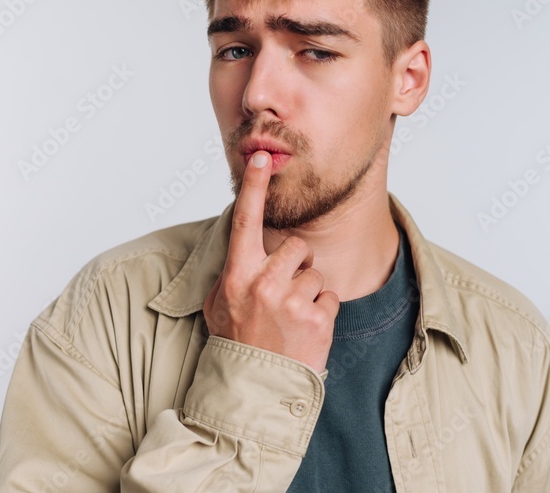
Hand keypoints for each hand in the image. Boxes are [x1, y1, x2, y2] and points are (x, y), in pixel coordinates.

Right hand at [202, 151, 339, 373]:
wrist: (253, 390)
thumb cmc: (235, 343)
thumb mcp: (219, 304)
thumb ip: (234, 271)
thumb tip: (245, 243)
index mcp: (237, 275)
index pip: (245, 220)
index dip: (253, 186)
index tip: (261, 158)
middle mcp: (264, 284)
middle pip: (295, 246)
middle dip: (296, 263)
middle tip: (282, 292)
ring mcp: (292, 302)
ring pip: (315, 272)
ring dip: (309, 291)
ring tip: (290, 318)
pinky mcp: (317, 321)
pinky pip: (330, 298)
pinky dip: (322, 312)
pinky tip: (304, 330)